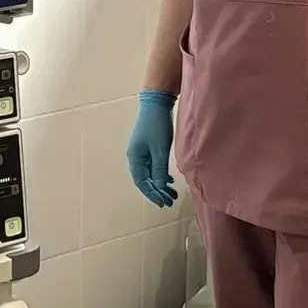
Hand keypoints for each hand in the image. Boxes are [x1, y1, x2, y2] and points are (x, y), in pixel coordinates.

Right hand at [126, 91, 178, 208]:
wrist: (157, 104)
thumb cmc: (157, 126)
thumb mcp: (160, 150)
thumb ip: (159, 170)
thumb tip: (159, 187)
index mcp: (135, 158)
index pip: (142, 182)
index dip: (152, 194)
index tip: (164, 203)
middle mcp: (136, 157)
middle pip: (145, 180)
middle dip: (156, 192)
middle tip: (170, 201)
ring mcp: (142, 152)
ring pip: (149, 174)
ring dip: (159, 184)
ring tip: (172, 193)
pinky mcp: (149, 147)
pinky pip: (153, 166)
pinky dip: (160, 175)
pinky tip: (168, 179)